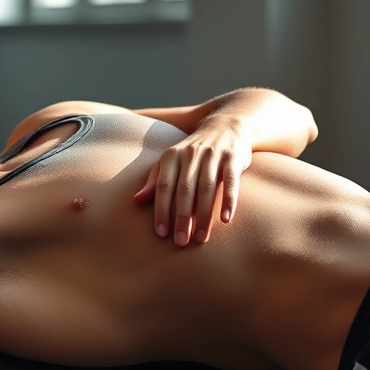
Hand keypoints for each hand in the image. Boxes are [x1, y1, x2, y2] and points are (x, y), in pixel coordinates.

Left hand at [132, 117, 252, 245]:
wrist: (226, 127)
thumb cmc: (192, 153)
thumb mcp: (170, 162)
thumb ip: (155, 181)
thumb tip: (136, 200)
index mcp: (171, 157)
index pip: (164, 187)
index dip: (161, 210)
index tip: (161, 233)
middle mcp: (191, 154)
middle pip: (184, 191)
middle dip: (181, 218)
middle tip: (180, 242)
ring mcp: (213, 155)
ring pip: (207, 189)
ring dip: (203, 216)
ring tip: (200, 238)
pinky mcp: (233, 158)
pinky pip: (231, 182)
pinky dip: (229, 200)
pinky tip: (225, 219)